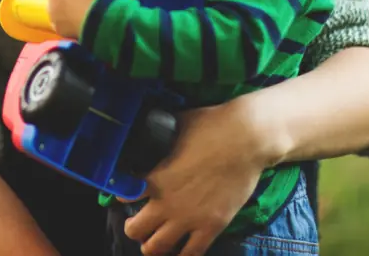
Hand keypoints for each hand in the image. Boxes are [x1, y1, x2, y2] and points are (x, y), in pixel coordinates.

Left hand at [123, 95, 286, 255]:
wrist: (245, 139)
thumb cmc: (210, 126)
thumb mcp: (175, 126)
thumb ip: (159, 137)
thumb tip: (150, 130)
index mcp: (155, 177)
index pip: (125, 195)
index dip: (123, 195)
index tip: (126, 193)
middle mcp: (167, 203)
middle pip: (135, 230)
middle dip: (132, 227)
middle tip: (137, 221)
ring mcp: (189, 218)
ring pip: (157, 248)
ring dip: (151, 245)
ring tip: (153, 240)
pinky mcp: (212, 226)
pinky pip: (192, 254)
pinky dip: (182, 255)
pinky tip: (180, 250)